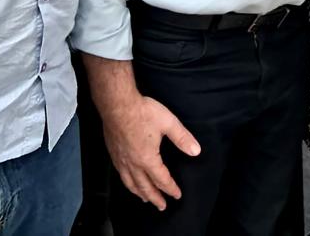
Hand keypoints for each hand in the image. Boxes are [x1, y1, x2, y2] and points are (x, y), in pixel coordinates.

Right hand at [101, 94, 200, 210]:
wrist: (117, 104)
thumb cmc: (142, 112)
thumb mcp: (168, 123)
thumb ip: (182, 138)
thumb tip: (196, 151)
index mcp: (147, 159)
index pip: (161, 179)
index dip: (170, 188)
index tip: (177, 195)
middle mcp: (133, 163)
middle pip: (145, 186)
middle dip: (155, 197)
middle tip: (162, 206)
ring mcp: (121, 159)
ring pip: (130, 183)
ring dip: (139, 193)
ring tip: (145, 199)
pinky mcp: (113, 153)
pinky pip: (120, 175)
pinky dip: (127, 183)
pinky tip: (128, 181)